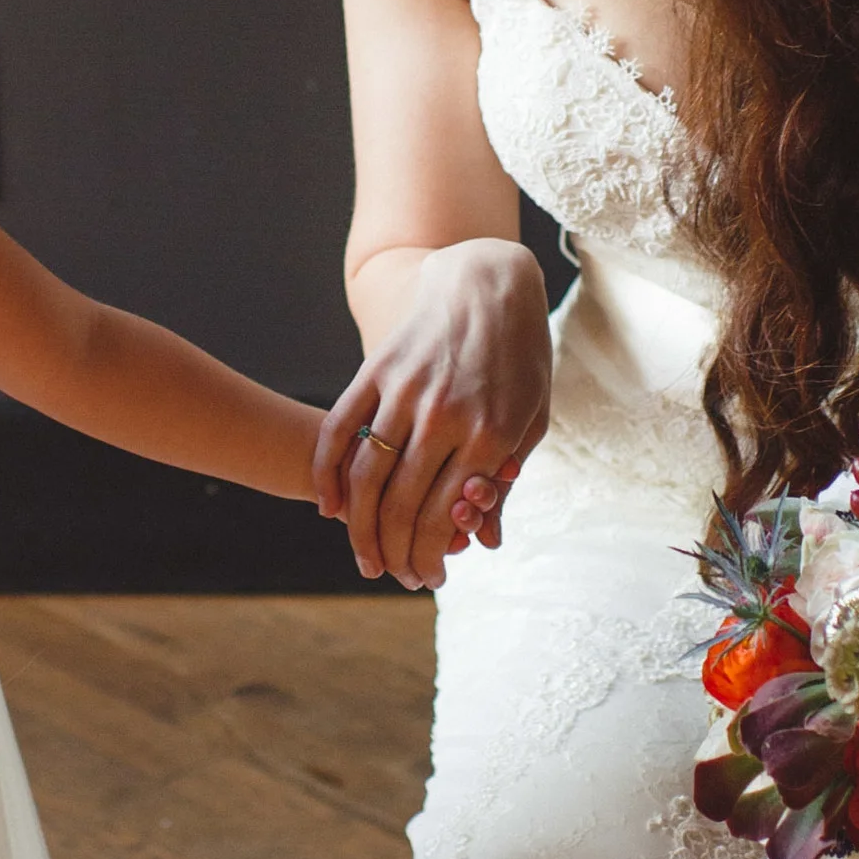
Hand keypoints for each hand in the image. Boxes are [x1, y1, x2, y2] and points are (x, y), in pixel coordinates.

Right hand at [314, 241, 551, 588]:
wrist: (488, 281)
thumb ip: (505, 478)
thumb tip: (485, 541)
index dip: (433, 556)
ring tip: (365, 558)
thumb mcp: (531, 418)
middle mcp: (444, 415)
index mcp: (491, 433)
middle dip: (397, 554)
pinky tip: (329, 507)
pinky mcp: (375, 370)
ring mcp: (405, 391)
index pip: (447, 516)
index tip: (429, 578)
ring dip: (360, 529)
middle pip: (402, 506)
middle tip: (397, 576)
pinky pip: (339, 430)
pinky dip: (327, 474)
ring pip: (366, 477)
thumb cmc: (519, 356)